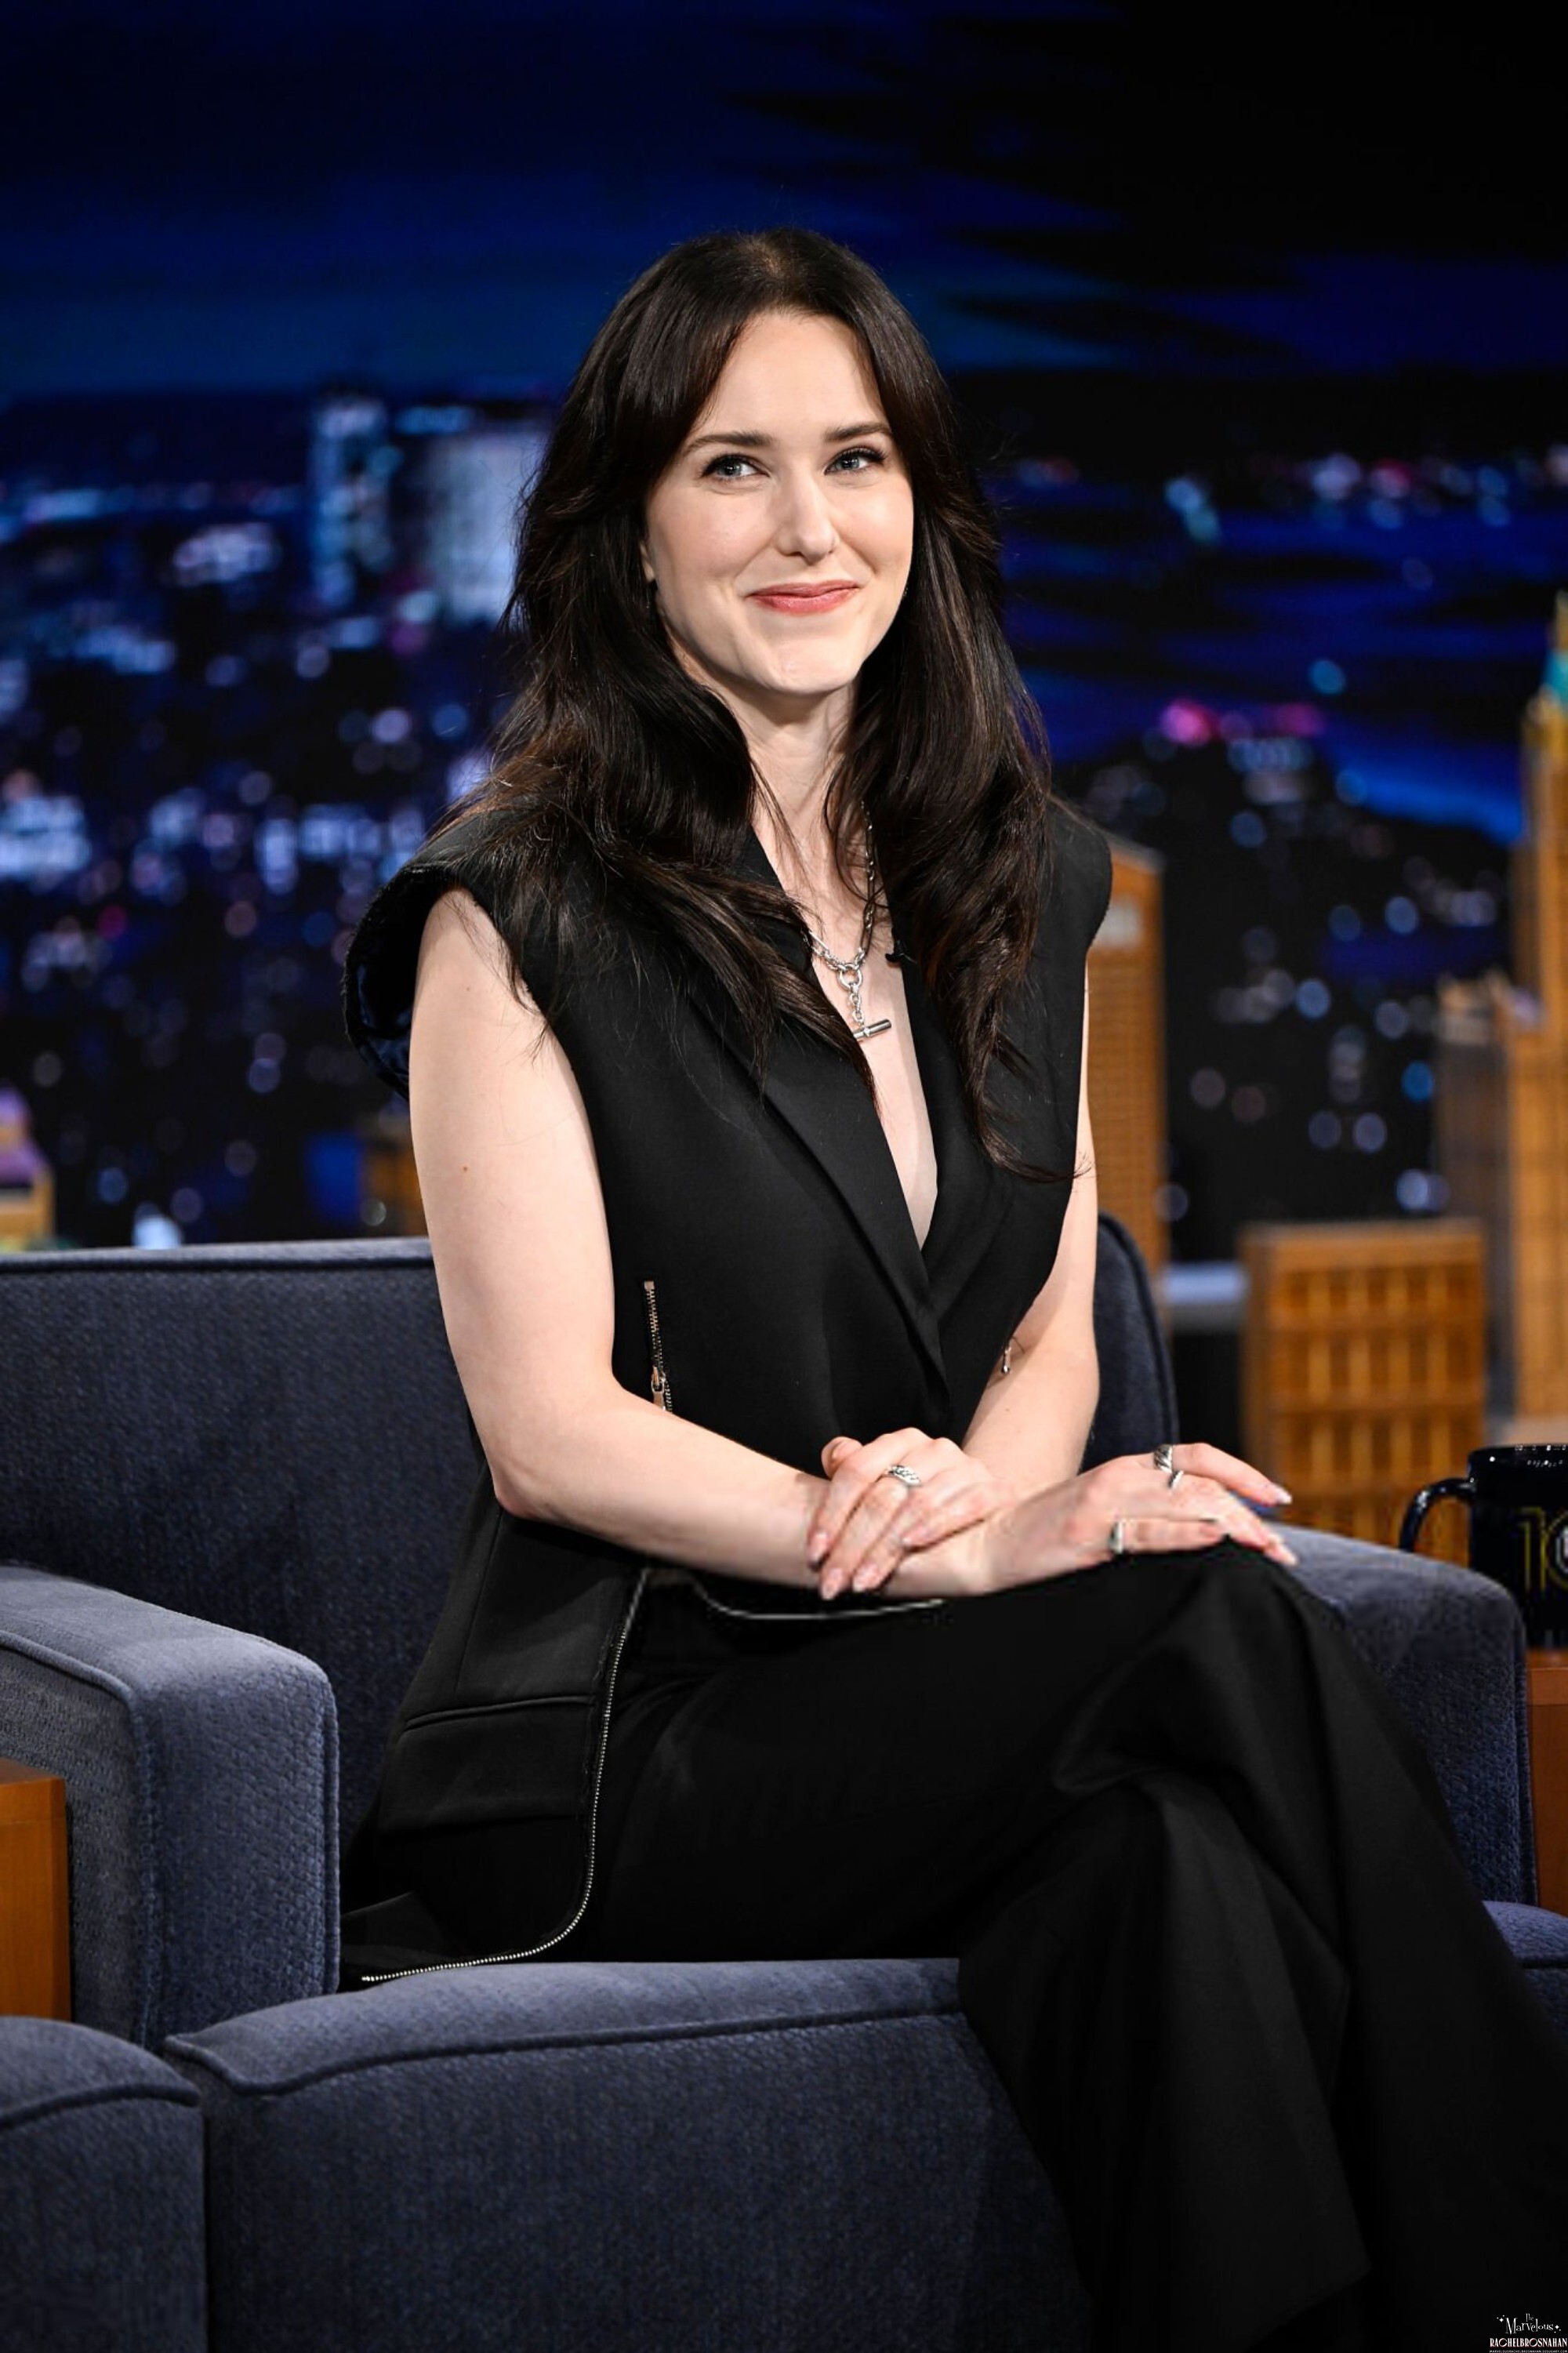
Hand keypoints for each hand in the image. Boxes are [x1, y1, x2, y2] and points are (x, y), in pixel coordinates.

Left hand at [807, 1429, 1018, 1598]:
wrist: (986, 1503)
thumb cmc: (929, 1497)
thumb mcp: (888, 1480)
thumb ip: (857, 1467)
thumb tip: (834, 1456)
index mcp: (901, 1442)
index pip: (856, 1471)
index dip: (831, 1512)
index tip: (815, 1550)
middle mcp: (932, 1450)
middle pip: (882, 1495)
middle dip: (852, 1544)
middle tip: (835, 1577)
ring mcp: (964, 1468)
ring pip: (915, 1505)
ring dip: (885, 1549)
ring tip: (865, 1578)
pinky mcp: (991, 1490)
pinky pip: (961, 1506)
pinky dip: (933, 1526)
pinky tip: (911, 1545)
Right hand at [981, 1441, 1296, 1593]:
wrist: (984, 1544)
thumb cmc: (1045, 1531)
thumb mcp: (1099, 1506)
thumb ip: (1143, 1505)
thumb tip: (1202, 1521)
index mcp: (1125, 1467)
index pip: (1197, 1455)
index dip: (1243, 1472)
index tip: (1279, 1499)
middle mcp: (1119, 1477)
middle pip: (1202, 1483)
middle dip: (1252, 1514)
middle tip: (1284, 1548)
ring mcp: (1102, 1506)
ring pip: (1185, 1505)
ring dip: (1236, 1528)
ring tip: (1270, 1552)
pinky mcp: (1087, 1537)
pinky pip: (1147, 1534)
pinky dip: (1188, 1535)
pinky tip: (1218, 1542)